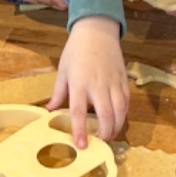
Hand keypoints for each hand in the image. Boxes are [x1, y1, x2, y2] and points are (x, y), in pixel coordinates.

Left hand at [48, 15, 129, 147]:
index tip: (81, 145)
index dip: (80, 130)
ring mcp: (113, 83)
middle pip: (106, 115)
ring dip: (116, 127)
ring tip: (110, 136)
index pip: (80, 112)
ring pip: (120, 111)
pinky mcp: (123, 80)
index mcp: (80, 83)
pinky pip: (126, 102)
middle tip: (99, 143)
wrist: (97, 31)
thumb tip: (49, 111)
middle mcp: (98, 85)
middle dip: (104, 133)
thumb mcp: (63, 70)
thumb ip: (58, 93)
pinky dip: (124, 115)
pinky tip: (118, 120)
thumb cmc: (76, 50)